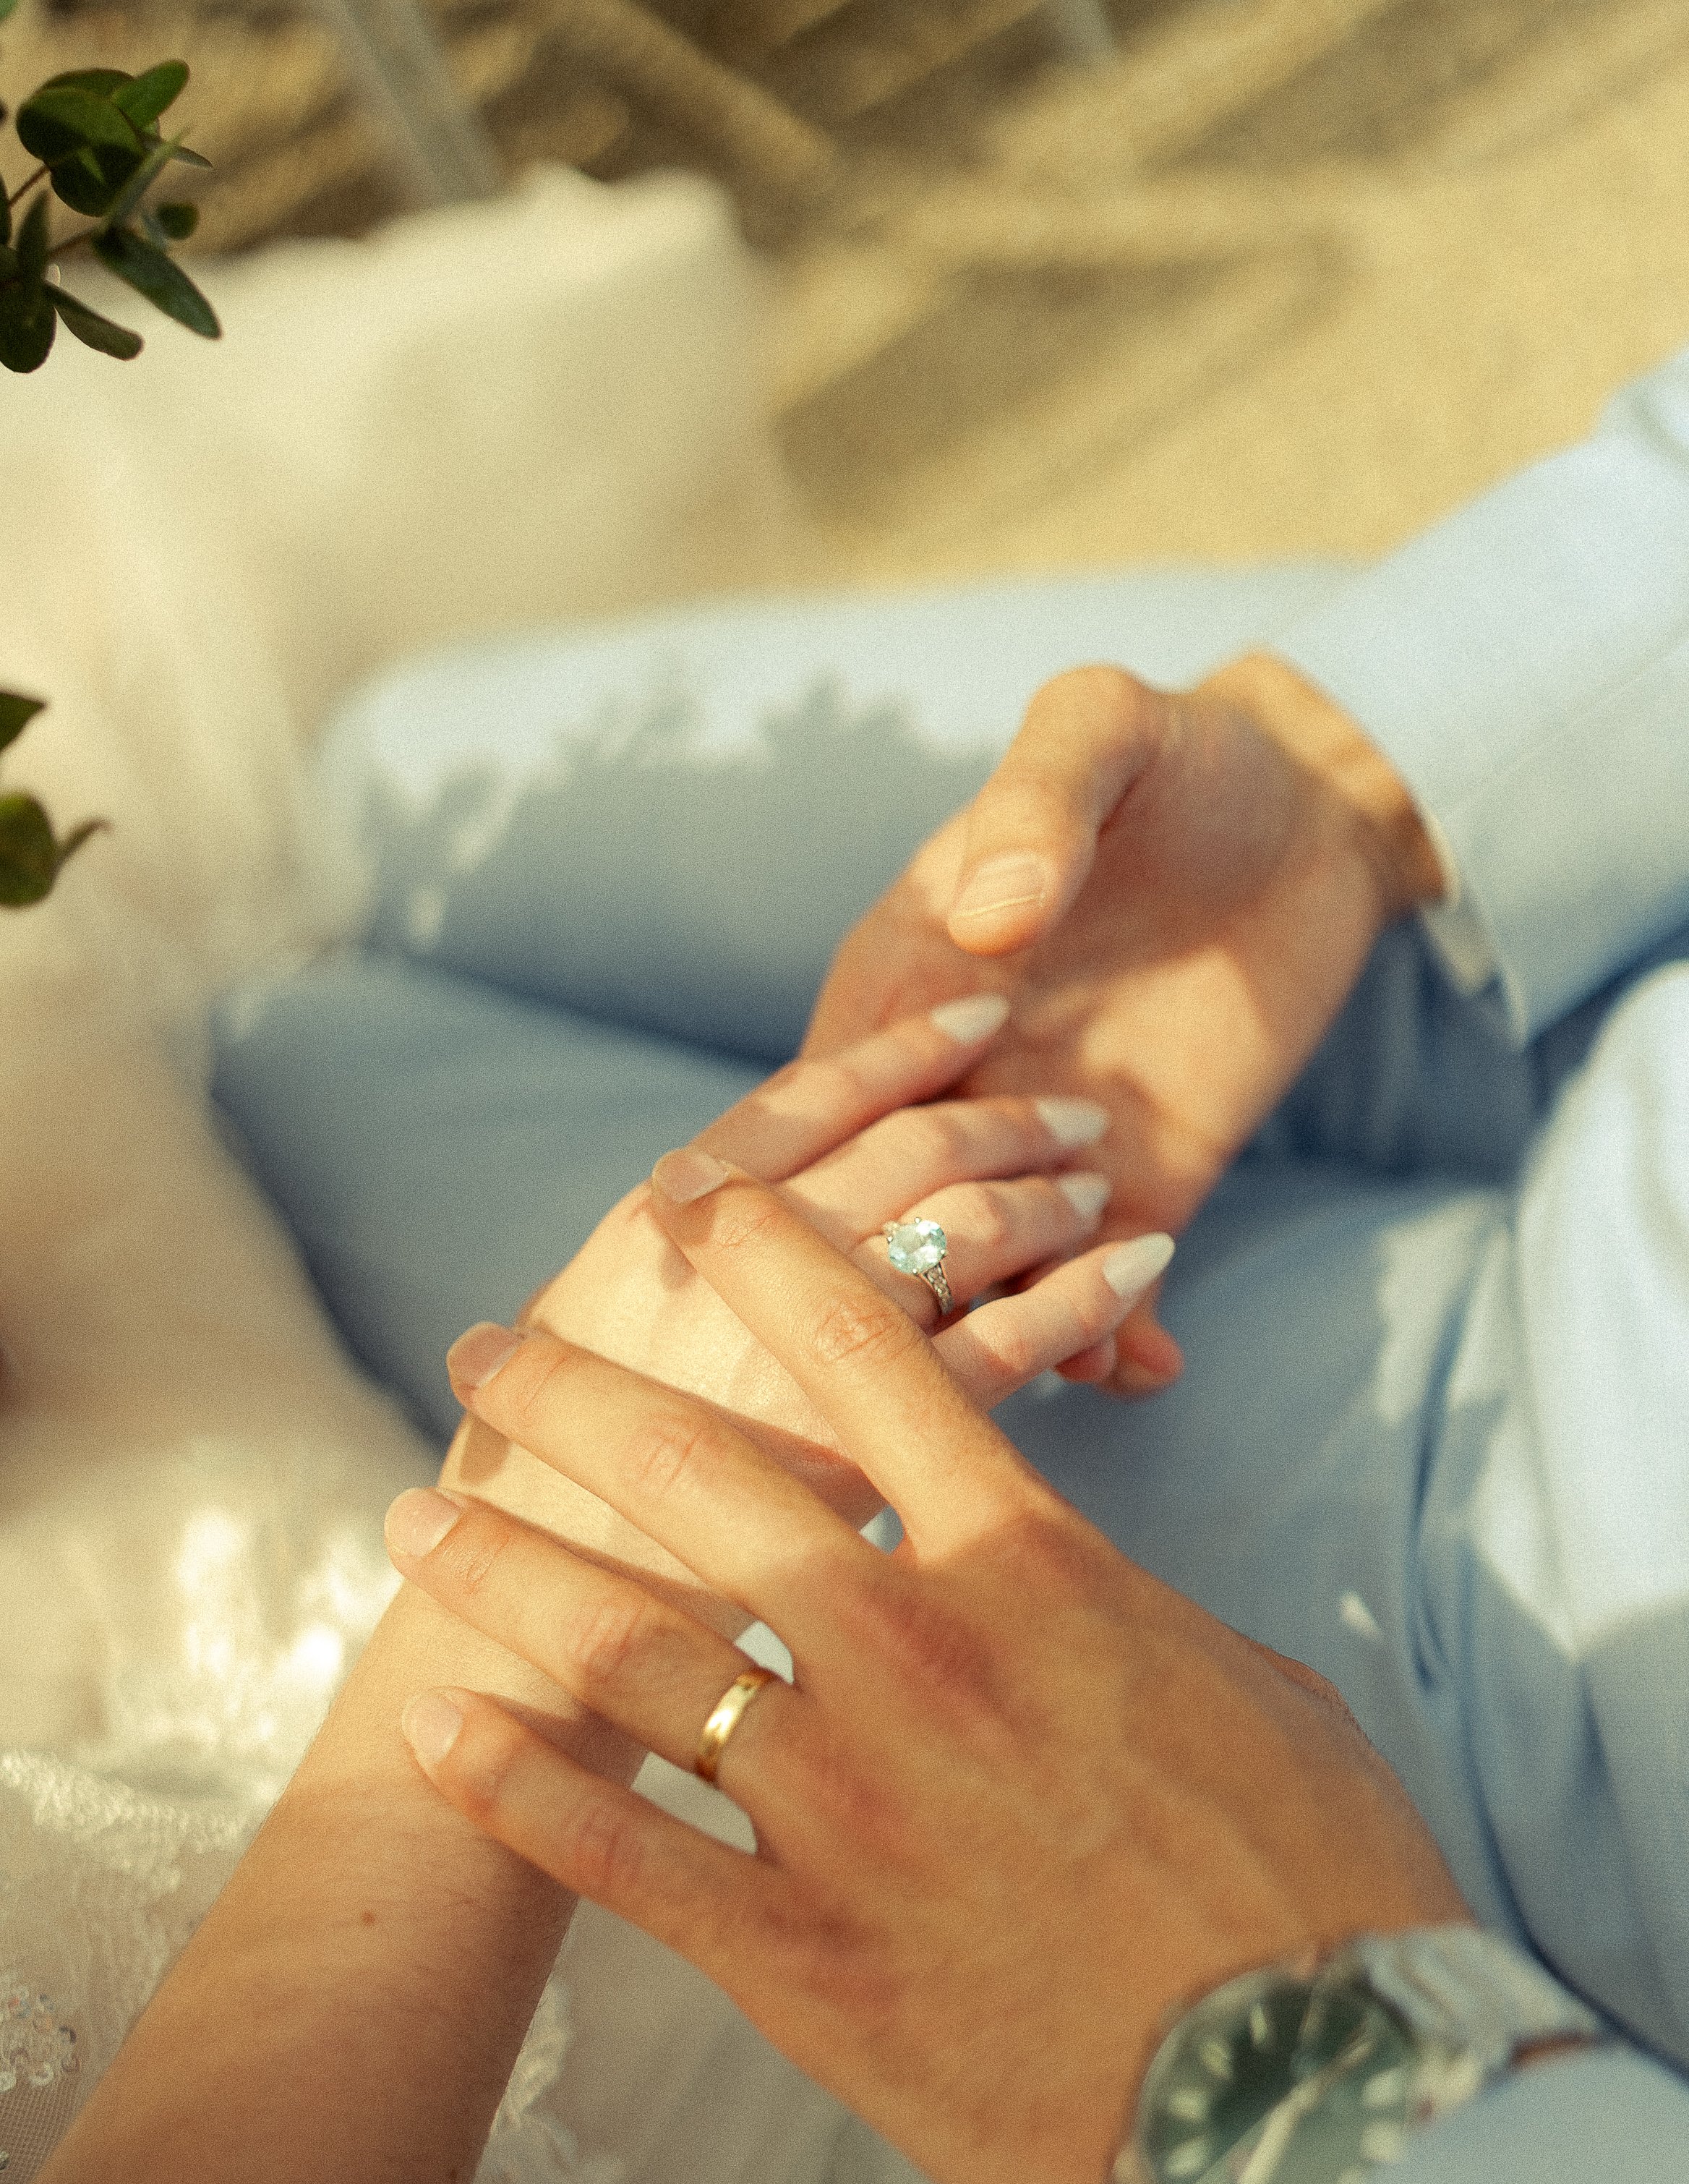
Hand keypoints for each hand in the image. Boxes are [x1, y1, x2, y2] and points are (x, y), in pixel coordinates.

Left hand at [390, 1163, 1467, 2183]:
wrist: (1316, 2110)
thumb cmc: (1320, 1885)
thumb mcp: (1252, 1688)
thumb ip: (1123, 1610)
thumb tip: (1076, 1579)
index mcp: (1035, 1570)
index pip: (877, 1357)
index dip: (772, 1258)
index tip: (693, 1206)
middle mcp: (914, 1658)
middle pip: (699, 1480)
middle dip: (573, 1398)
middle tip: (485, 1358)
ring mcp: (842, 1807)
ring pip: (627, 1652)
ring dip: (505, 1575)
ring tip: (417, 1522)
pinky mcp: (798, 1956)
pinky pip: (620, 1852)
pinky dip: (517, 1786)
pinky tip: (437, 1733)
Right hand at [442, 995, 1169, 1638]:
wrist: (527, 1667)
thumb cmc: (537, 1521)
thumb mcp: (564, 1365)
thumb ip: (655, 1283)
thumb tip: (710, 1210)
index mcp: (649, 1234)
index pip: (799, 1101)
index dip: (902, 1049)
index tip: (979, 1019)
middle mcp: (727, 1272)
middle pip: (903, 1148)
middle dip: (1001, 1115)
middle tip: (1073, 1111)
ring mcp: (796, 1358)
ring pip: (961, 1225)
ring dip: (1043, 1193)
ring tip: (1098, 1190)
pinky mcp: (870, 1460)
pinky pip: (1002, 1349)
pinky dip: (1080, 1297)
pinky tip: (1133, 1280)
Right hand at [804, 655, 1446, 1391]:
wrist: (1314, 809)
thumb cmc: (1183, 755)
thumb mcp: (1102, 732)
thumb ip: (1039, 803)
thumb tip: (990, 917)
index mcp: (905, 977)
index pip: (822, 1102)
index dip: (791, 1178)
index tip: (780, 1250)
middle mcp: (955, 1081)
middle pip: (893, 1212)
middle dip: (907, 1280)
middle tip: (949, 1327)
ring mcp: (1044, 1145)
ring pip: (993, 1270)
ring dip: (1016, 1329)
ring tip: (1070, 1363)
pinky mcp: (1137, 1184)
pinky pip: (1104, 1286)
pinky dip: (1116, 1343)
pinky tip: (1147, 1370)